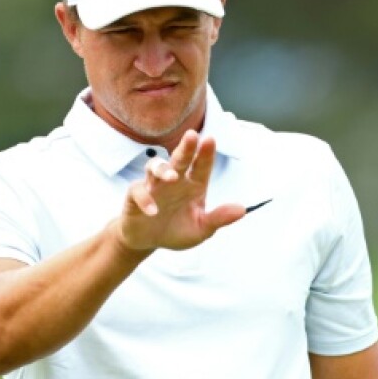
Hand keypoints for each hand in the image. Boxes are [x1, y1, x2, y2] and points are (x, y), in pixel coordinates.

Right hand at [116, 130, 244, 252]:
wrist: (148, 242)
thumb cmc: (176, 230)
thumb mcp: (201, 229)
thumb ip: (219, 218)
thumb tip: (242, 210)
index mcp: (193, 185)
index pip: (201, 165)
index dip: (205, 153)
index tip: (210, 139)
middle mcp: (174, 181)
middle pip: (179, 159)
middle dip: (186, 148)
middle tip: (192, 136)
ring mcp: (153, 186)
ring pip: (155, 167)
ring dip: (163, 169)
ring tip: (172, 177)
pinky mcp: (135, 197)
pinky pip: (138, 191)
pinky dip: (145, 199)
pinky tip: (153, 211)